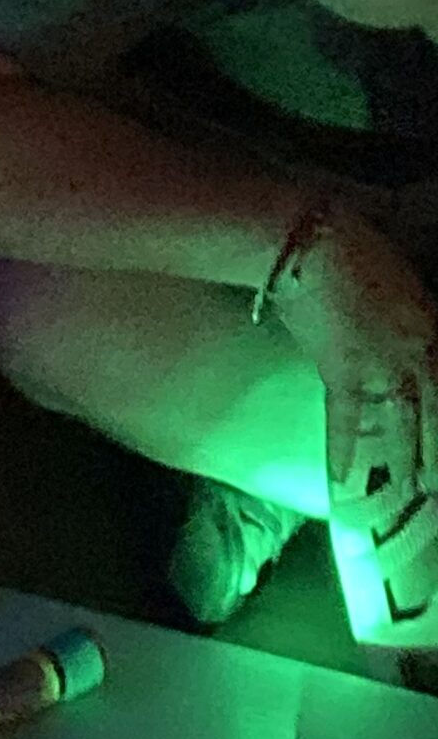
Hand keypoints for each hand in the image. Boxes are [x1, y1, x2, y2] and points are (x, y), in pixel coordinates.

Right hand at [270, 208, 437, 490]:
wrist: (313, 244)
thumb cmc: (356, 254)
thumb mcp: (405, 289)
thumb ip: (417, 324)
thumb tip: (416, 353)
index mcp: (436, 328)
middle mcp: (420, 352)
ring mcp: (383, 364)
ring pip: (404, 424)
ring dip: (409, 462)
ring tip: (417, 494)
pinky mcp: (343, 370)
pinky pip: (345, 420)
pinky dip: (341, 452)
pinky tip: (340, 482)